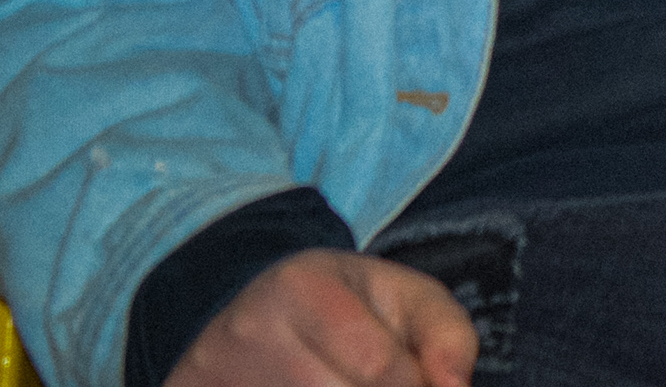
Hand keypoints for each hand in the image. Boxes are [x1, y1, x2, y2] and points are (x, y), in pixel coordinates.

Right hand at [170, 251, 475, 386]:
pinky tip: (321, 383)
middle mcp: (247, 333)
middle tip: (370, 375)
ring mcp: (218, 377)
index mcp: (301, 287)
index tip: (421, 381)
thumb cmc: (345, 305)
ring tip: (342, 376)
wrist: (246, 311)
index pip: (379, 366)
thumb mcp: (404, 297)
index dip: (414, 385)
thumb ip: (447, 337)